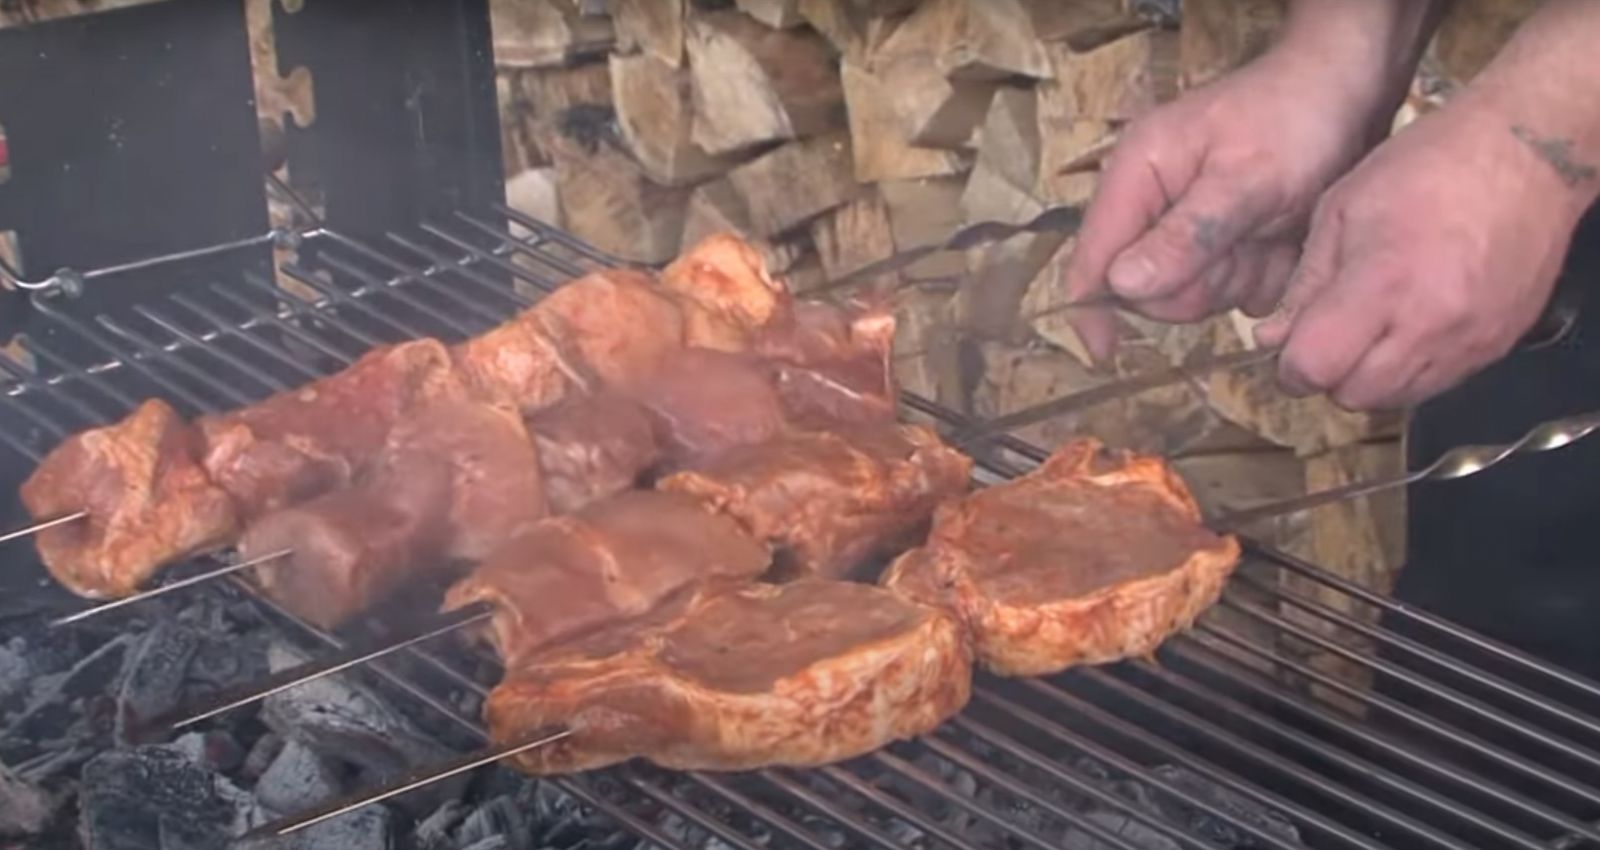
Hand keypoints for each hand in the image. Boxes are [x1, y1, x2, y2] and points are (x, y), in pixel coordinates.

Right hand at [1061, 46, 1398, 360]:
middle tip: (1250, 249)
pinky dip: (1263, 275)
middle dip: (1203, 283)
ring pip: (1195, 293)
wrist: (1352, 91)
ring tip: (1277, 237)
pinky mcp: (1222, 239)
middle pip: (1148, 286)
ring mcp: (1187, 223)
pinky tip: (1286, 242)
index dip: (1093, 308)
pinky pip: (1231, 288)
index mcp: (1137, 174)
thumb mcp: (1245, 181)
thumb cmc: (1297, 118)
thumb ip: (1186, 236)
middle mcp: (1153, 202)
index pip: (1093, 255)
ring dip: (1241, 278)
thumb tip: (1122, 286)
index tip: (1106, 355)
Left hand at [1254, 94, 1584, 410]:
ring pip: (1395, 398)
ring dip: (1369, 377)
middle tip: (1328, 335)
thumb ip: (1305, 284)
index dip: (1291, 365)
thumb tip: (1273, 339)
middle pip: (1353, 396)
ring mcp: (1468, 340)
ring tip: (1371, 328)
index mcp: (1382, 284)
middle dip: (1329, 374)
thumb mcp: (1341, 210)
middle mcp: (1429, 324)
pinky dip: (1410, 370)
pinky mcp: (1495, 345)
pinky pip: (1437, 385)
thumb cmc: (1427, 166)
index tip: (1289, 347)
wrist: (1529, 154)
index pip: (1316, 367)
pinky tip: (1408, 328)